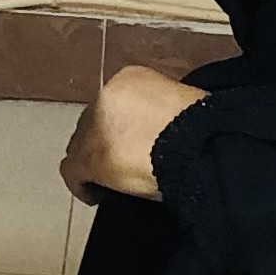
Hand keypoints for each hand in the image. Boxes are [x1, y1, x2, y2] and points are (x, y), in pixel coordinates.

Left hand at [61, 65, 200, 201]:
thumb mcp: (180, 105)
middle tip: (117, 166)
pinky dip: (82, 184)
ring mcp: (94, 125)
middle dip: (103, 144)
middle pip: (93, 124)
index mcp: (130, 78)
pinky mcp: (88, 154)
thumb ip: (157, 112)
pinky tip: (94, 195)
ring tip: (108, 182)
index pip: (112, 105)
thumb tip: (155, 134)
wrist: (200, 143)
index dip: (119, 128)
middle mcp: (106, 96)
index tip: (132, 145)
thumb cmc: (202, 128)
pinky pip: (73, 170)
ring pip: (81, 145)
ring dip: (92, 163)